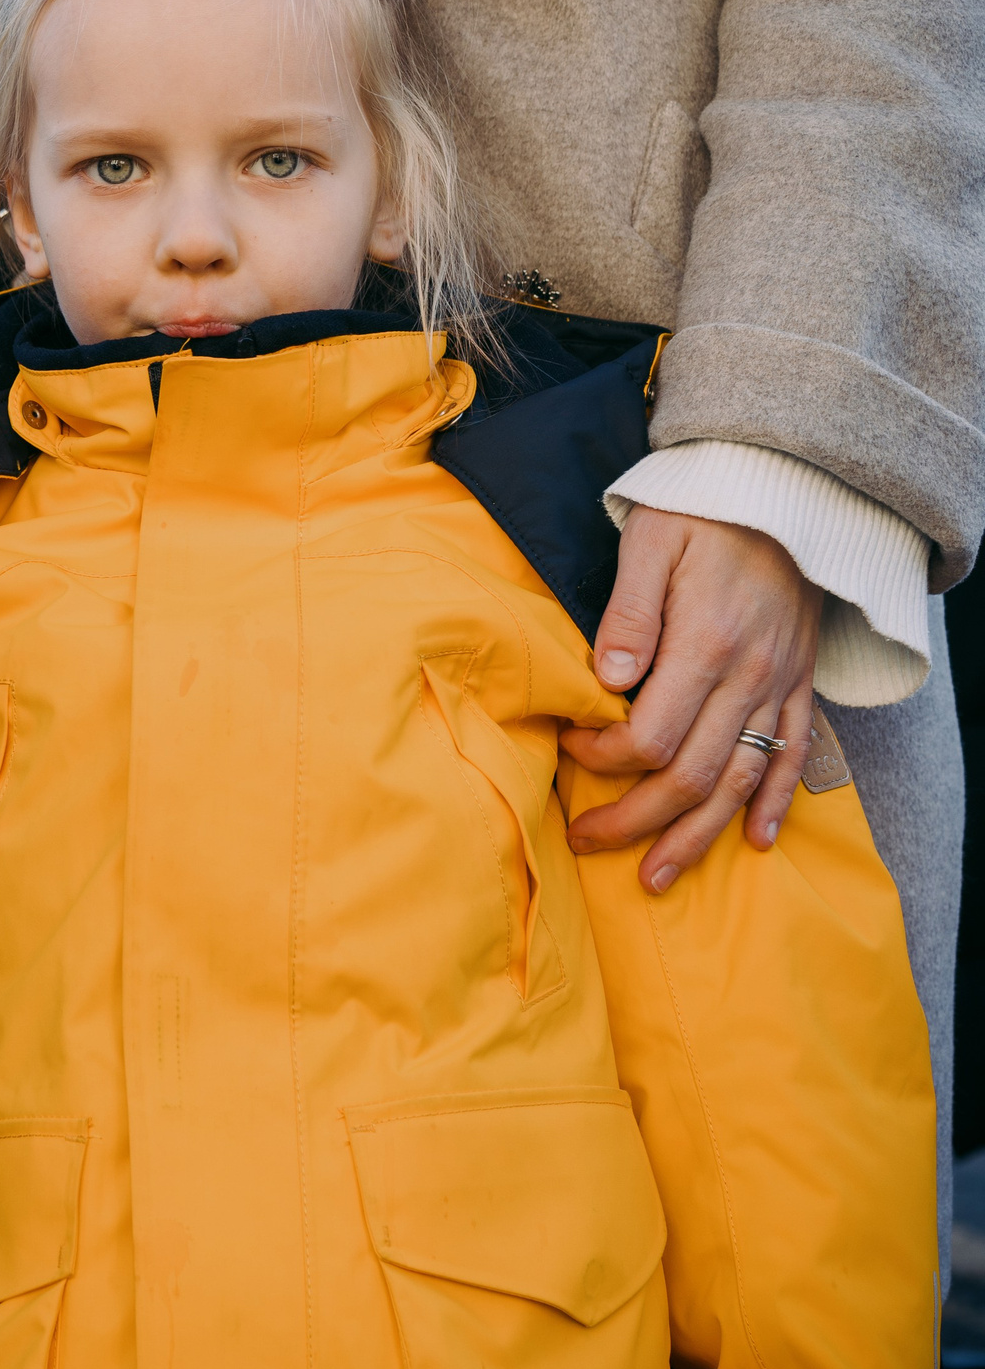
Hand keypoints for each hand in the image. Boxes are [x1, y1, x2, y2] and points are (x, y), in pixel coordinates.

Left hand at [560, 508, 819, 893]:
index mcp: (705, 646)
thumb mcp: (651, 543)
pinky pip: (796, 757)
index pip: (651, 736)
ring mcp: (780, 686)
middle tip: (586, 840)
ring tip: (657, 875)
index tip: (568, 749)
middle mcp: (748, 678)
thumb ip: (627, 614)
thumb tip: (604, 681)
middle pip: (692, 776)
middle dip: (635, 820)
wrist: (789, 493)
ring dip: (697, 835)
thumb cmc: (704, 512)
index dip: (603, 756)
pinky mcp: (800, 685)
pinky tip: (757, 842)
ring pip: (741, 783)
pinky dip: (777, 804)